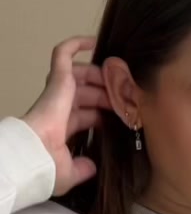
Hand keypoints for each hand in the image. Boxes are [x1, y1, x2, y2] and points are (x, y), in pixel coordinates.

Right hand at [21, 35, 113, 195]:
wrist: (37, 157)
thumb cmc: (48, 166)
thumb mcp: (70, 173)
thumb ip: (83, 169)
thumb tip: (92, 168)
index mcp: (63, 128)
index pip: (89, 115)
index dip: (107, 114)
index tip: (128, 117)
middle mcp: (60, 108)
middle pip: (90, 93)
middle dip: (110, 94)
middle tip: (130, 97)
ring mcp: (58, 92)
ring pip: (82, 74)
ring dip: (102, 76)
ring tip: (120, 77)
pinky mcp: (58, 80)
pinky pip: (62, 54)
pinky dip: (76, 43)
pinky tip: (94, 40)